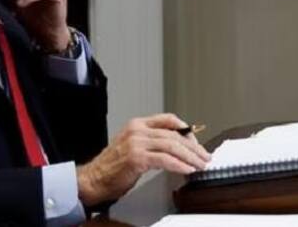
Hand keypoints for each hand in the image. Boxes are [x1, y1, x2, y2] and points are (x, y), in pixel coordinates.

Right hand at [76, 113, 211, 205]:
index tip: (196, 142)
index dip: (186, 130)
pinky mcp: (136, 158)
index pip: (168, 119)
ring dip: (190, 157)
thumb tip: (177, 147)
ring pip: (172, 146)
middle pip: (174, 134)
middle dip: (193, 147)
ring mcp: (136, 143)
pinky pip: (164, 160)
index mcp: (138, 124)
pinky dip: (178, 165)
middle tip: (204, 156)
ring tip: (199, 164)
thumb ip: (152, 142)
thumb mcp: (134, 146)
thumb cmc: (113, 166)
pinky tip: (186, 170)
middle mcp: (138, 130)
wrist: (93, 179)